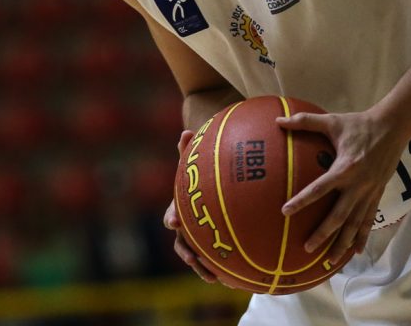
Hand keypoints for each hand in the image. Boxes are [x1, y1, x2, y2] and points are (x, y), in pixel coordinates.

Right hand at [164, 129, 217, 282]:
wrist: (205, 182)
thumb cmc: (201, 169)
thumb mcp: (196, 159)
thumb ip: (190, 150)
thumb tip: (186, 132)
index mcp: (180, 207)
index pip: (172, 214)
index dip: (172, 218)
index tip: (174, 222)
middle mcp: (187, 225)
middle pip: (182, 242)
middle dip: (188, 254)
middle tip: (195, 260)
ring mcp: (199, 236)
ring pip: (198, 256)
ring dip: (203, 268)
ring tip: (215, 279)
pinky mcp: (212, 244)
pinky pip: (217, 259)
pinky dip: (224, 269)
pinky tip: (238, 278)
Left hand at [276, 108, 405, 265]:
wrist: (393, 128)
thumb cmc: (359, 124)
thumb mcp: (332, 121)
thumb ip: (305, 122)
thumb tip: (278, 120)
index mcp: (345, 168)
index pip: (320, 188)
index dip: (302, 200)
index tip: (285, 211)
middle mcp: (358, 184)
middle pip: (339, 215)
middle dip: (323, 233)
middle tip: (307, 248)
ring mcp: (369, 192)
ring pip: (355, 223)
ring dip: (342, 243)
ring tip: (330, 261)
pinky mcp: (378, 194)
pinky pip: (369, 220)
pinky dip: (362, 237)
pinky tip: (355, 252)